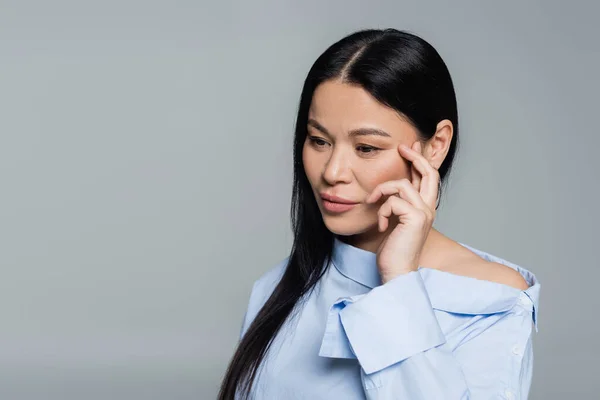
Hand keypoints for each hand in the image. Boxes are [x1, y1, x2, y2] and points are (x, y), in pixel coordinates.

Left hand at [365, 141, 439, 283]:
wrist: (396, 272)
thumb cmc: (393, 251)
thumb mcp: (394, 221)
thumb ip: (395, 204)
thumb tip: (389, 189)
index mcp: (425, 209)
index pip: (428, 177)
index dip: (420, 159)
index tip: (409, 146)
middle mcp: (429, 209)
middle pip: (430, 172)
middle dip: (415, 156)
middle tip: (401, 147)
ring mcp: (424, 213)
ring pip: (402, 184)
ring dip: (382, 191)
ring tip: (372, 203)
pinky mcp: (415, 218)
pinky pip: (393, 200)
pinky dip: (382, 211)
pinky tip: (382, 226)